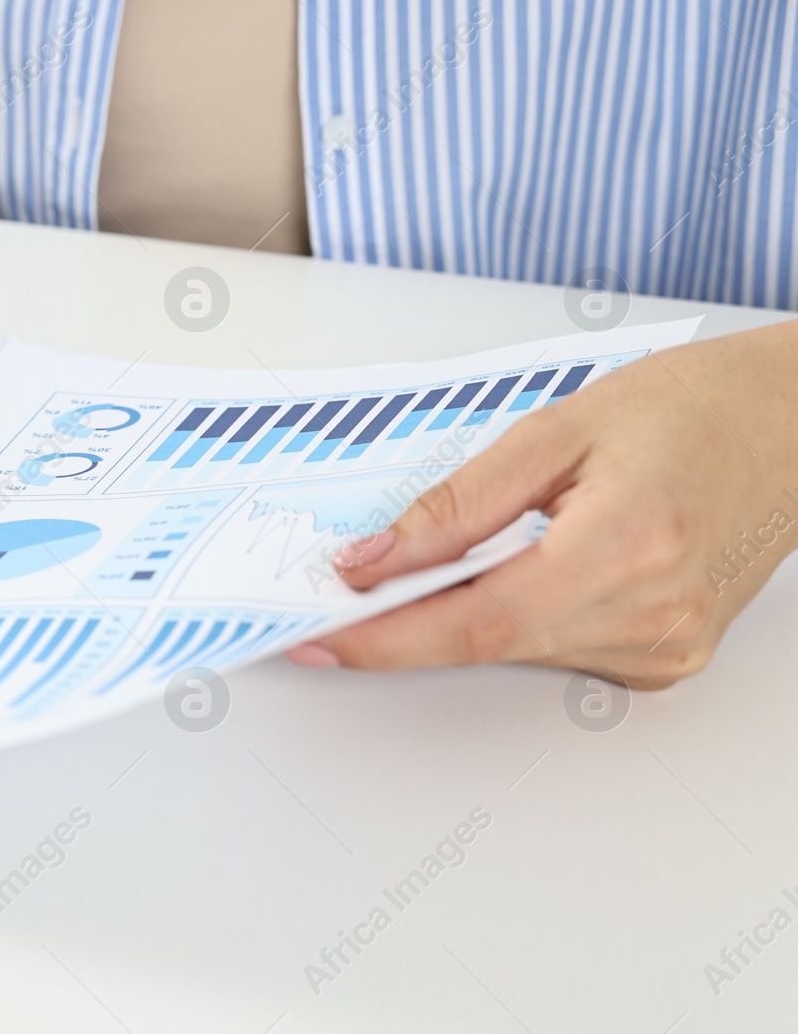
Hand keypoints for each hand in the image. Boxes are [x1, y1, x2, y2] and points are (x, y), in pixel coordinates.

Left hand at [286, 320, 797, 687]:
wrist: (793, 423)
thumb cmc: (694, 408)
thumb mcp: (555, 431)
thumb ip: (456, 506)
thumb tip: (373, 559)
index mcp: (628, 548)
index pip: (475, 622)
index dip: (385, 637)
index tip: (317, 638)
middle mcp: (653, 615)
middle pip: (488, 641)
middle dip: (401, 622)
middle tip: (338, 596)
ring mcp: (665, 647)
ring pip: (516, 650)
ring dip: (453, 617)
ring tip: (418, 572)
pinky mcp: (665, 659)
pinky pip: (555, 649)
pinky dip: (510, 618)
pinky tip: (505, 576)